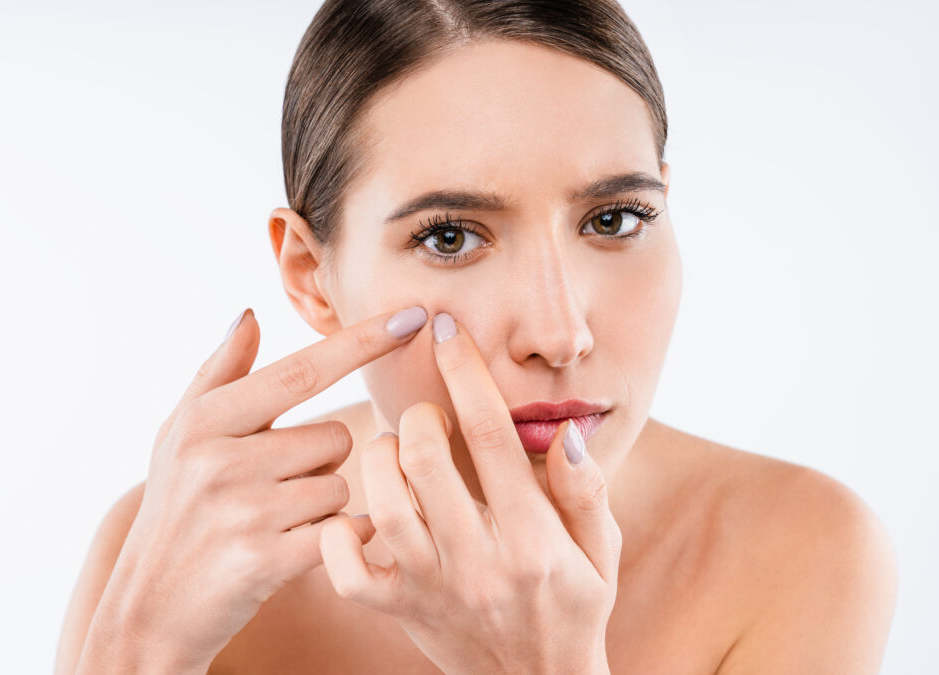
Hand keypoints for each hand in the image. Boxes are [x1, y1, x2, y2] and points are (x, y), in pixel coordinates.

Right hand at [102, 305, 427, 669]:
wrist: (150, 605)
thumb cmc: (175, 507)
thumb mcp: (180, 433)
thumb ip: (220, 371)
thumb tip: (251, 314)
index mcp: (206, 420)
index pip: (303, 370)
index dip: (363, 341)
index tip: (413, 315)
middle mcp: (222, 461)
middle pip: (336, 438)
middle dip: (323, 462)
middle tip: (276, 487)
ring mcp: (244, 513)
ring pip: (341, 487)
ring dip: (324, 504)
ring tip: (278, 520)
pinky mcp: (264, 561)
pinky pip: (342, 531)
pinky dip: (336, 538)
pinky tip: (297, 546)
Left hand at [319, 313, 619, 674]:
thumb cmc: (574, 606)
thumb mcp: (601, 549)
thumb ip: (585, 489)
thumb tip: (564, 427)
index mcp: (533, 537)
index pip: (491, 436)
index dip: (465, 371)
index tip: (447, 329)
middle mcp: (479, 561)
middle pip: (426, 461)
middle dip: (419, 416)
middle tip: (427, 415)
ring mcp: (432, 588)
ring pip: (382, 507)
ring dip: (380, 462)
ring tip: (395, 452)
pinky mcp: (399, 610)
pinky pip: (348, 572)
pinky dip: (337, 534)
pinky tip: (356, 512)